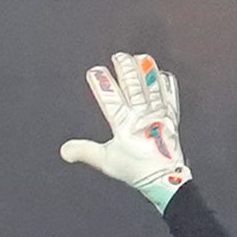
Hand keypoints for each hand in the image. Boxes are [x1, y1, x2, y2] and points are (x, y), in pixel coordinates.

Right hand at [58, 52, 190, 209]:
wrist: (164, 180)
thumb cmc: (135, 170)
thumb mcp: (106, 161)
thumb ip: (84, 151)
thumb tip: (64, 150)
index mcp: (124, 126)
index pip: (110, 99)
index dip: (102, 83)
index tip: (95, 70)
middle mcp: (142, 117)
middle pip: (132, 87)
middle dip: (125, 68)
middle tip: (119, 56)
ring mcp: (158, 115)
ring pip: (151, 87)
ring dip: (145, 70)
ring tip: (140, 57)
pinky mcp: (171, 118)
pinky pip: (170, 96)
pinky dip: (166, 84)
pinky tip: (162, 74)